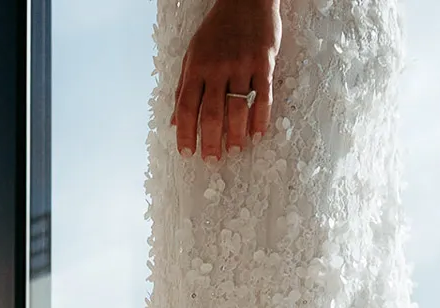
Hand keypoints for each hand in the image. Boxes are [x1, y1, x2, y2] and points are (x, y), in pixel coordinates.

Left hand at [172, 0, 280, 160]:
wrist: (247, 0)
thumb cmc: (217, 30)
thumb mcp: (192, 55)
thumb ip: (184, 88)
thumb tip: (174, 122)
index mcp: (196, 68)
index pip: (186, 108)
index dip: (185, 134)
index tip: (186, 153)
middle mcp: (217, 69)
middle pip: (211, 114)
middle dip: (210, 141)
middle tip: (212, 160)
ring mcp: (242, 65)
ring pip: (237, 108)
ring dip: (235, 134)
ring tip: (235, 151)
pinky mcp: (265, 62)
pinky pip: (263, 96)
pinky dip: (260, 118)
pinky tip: (257, 134)